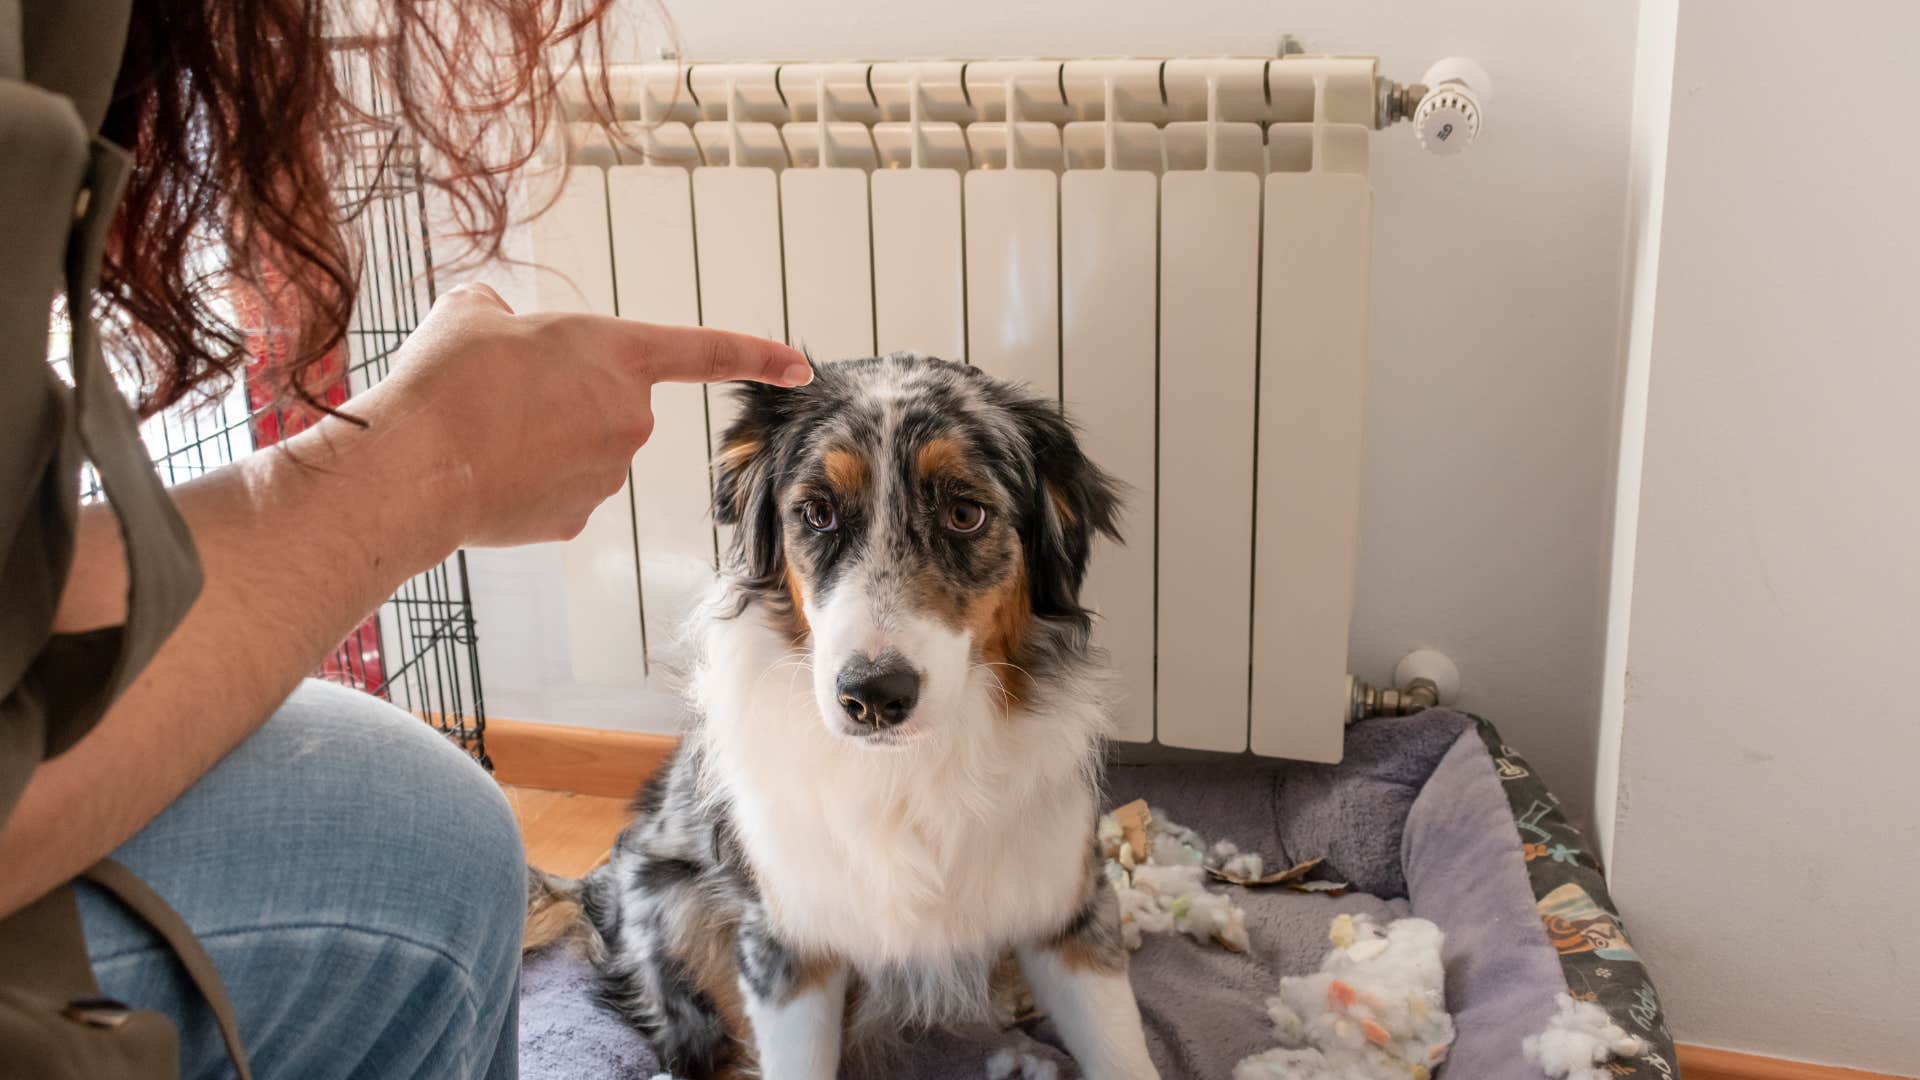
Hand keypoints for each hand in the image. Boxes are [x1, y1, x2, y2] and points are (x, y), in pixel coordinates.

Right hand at [345, 283, 808, 551]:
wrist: (416, 465)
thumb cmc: (445, 382)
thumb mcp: (470, 314)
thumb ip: (500, 312)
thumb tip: (493, 322)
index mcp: (617, 353)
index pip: (705, 351)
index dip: (757, 354)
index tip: (801, 365)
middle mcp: (629, 417)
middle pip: (607, 403)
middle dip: (562, 400)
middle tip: (499, 396)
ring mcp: (607, 474)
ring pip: (579, 450)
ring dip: (539, 441)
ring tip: (483, 435)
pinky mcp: (576, 520)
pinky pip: (556, 492)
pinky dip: (526, 485)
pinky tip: (487, 477)